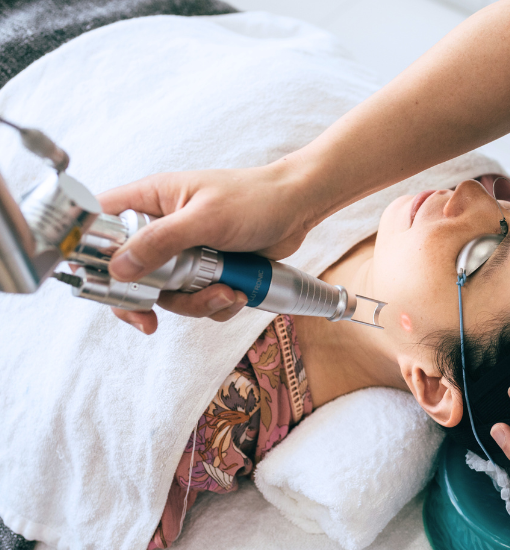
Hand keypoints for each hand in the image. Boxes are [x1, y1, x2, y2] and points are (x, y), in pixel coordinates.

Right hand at [97, 162, 317, 333]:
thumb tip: (118, 269)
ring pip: (168, 295)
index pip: (99, 224)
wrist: (298, 208)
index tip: (101, 283)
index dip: (90, 254)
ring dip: (196, 303)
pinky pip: (199, 300)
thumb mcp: (204, 219)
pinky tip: (238, 292)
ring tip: (226, 292)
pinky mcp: (208, 271)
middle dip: (147, 300)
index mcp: (150, 201)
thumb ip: (160, 243)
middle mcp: (161, 229)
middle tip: (149, 319)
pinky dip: (218, 304)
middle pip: (129, 274)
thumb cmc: (253, 198)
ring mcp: (184, 253)